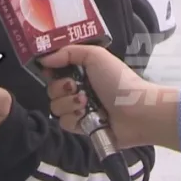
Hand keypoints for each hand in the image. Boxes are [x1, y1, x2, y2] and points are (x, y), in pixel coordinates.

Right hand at [42, 45, 180, 150]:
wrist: (136, 111)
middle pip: (51, 89)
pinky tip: (88, 116)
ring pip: (55, 107)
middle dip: (61, 88)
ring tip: (86, 103)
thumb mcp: (95, 56)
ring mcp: (79, 109)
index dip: (50, 70)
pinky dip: (75, 118)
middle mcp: (78, 89)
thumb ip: (68, 52)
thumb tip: (43, 59)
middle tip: (75, 87)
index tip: (51, 70)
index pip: (55, 70)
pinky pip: (64, 123)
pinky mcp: (81, 127)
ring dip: (69, 104)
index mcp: (82, 71)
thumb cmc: (118, 80)